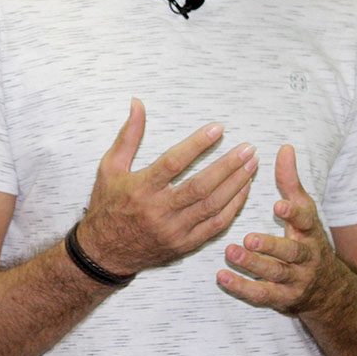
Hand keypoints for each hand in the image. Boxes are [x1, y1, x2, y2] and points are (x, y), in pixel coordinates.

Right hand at [76, 98, 257, 276]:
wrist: (105, 251)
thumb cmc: (108, 204)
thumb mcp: (110, 167)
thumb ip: (128, 135)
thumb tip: (137, 103)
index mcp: (140, 188)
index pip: (173, 163)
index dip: (197, 144)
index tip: (218, 128)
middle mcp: (158, 211)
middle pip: (201, 186)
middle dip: (228, 165)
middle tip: (248, 148)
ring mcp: (174, 230)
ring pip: (212, 206)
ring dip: (236, 184)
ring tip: (251, 164)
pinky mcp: (184, 245)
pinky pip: (215, 226)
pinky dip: (233, 207)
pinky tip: (243, 190)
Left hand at [217, 145, 345, 313]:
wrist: (328, 290)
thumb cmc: (307, 240)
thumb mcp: (304, 212)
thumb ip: (291, 182)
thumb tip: (285, 147)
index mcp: (310, 232)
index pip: (306, 220)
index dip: (293, 213)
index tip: (278, 205)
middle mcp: (306, 256)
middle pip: (291, 251)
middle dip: (270, 245)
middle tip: (248, 238)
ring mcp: (296, 279)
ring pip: (275, 273)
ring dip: (253, 265)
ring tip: (230, 252)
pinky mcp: (283, 298)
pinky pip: (262, 295)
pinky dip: (242, 287)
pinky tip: (222, 277)